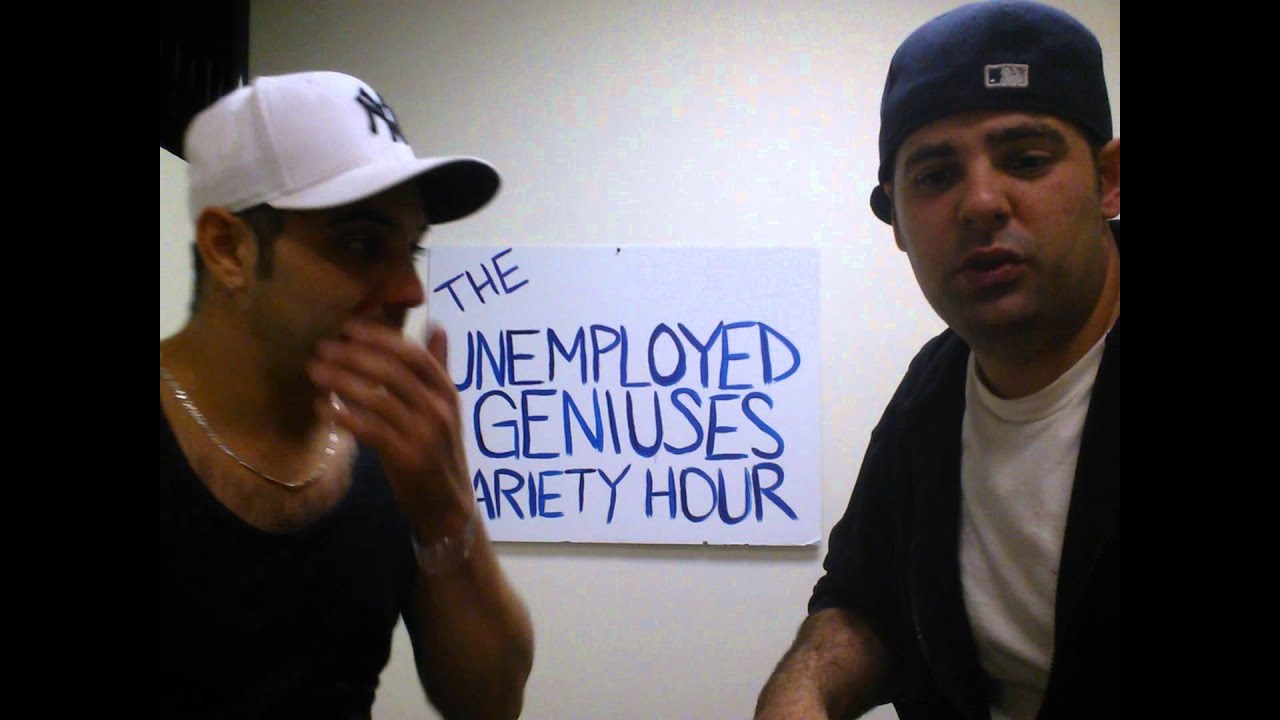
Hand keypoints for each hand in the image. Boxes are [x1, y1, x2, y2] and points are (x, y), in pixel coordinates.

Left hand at [308, 320, 472, 532]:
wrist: (448, 505)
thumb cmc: (438, 452)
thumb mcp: (443, 408)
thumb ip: (437, 369)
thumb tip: (436, 327)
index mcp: (447, 391)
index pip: (413, 354)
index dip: (380, 337)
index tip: (348, 327)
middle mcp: (439, 409)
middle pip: (393, 371)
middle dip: (353, 355)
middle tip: (321, 347)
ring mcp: (424, 434)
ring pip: (379, 398)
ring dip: (342, 381)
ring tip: (314, 372)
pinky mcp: (408, 459)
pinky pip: (370, 430)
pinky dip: (343, 416)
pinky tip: (321, 408)